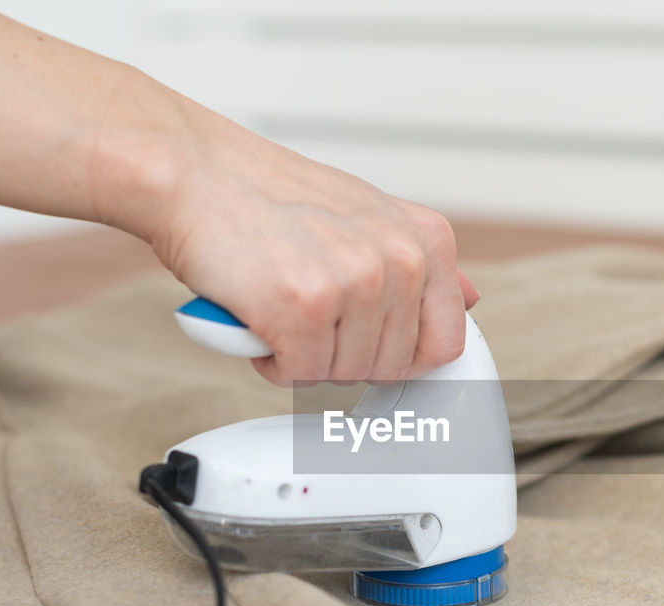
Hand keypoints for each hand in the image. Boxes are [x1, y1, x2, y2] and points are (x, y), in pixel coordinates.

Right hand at [131, 121, 479, 386]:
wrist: (192, 172)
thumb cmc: (269, 196)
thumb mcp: (368, 215)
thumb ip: (420, 262)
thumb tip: (471, 298)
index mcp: (426, 238)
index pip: (446, 343)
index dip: (399, 356)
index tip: (364, 344)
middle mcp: (400, 259)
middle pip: (390, 367)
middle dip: (342, 354)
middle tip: (304, 310)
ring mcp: (355, 283)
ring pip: (344, 375)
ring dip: (303, 357)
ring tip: (278, 305)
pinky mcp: (304, 308)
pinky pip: (299, 376)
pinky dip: (270, 361)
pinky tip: (256, 318)